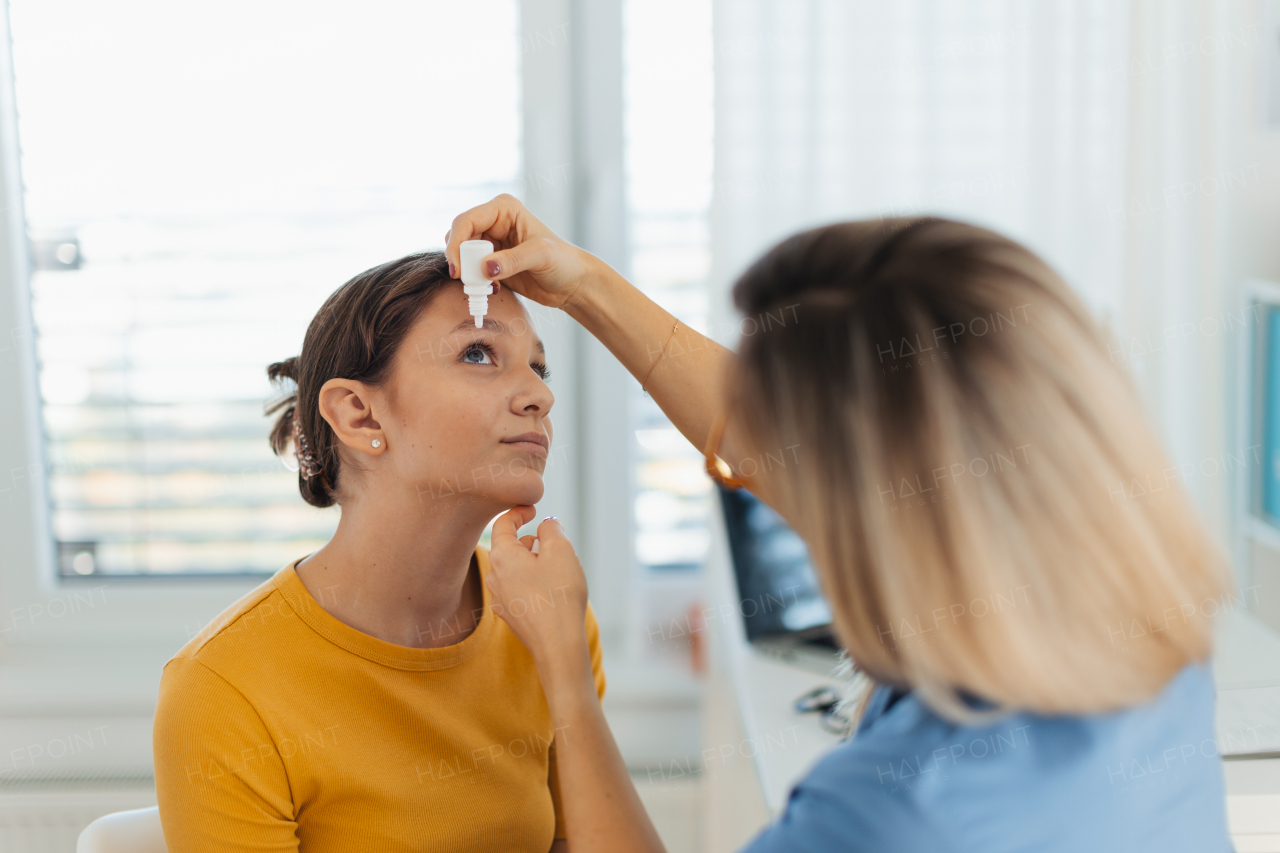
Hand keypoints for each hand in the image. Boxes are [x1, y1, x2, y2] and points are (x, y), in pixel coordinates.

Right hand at [444, 195, 598, 309]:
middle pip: (460, 238)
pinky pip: (471, 270)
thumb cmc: (564, 262)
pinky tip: (493, 289)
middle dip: (461, 260)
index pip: (467, 221)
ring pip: (463, 255)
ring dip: (468, 273)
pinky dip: (475, 281)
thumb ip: (513, 260)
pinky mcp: (491, 262)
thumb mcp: (540, 257)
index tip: (457, 269)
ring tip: (486, 287)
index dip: (456, 244)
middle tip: (471, 282)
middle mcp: (494, 222)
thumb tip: (485, 268)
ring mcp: (491, 242)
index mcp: (503, 209)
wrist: (573, 283)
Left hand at [486, 505, 589, 671]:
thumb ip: (551, 530)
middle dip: (529, 541)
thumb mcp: (561, 550)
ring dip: (531, 563)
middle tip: (552, 544)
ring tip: (555, 569)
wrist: (558, 644)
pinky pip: (517, 589)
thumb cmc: (559, 594)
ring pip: (513, 569)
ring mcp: (500, 598)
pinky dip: (531, 582)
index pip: (502, 524)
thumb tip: (545, 526)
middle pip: (508, 548)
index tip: (532, 509)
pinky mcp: (510, 615)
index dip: (517, 512)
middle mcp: (494, 577)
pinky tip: (550, 591)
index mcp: (502, 556)